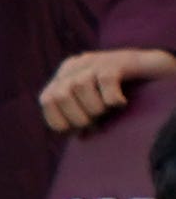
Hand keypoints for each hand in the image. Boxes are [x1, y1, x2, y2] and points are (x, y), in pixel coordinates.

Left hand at [42, 47, 175, 134]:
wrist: (151, 69)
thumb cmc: (122, 91)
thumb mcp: (98, 104)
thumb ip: (84, 116)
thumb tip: (78, 137)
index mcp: (66, 77)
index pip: (46, 100)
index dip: (60, 120)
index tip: (79, 130)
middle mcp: (76, 66)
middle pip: (58, 94)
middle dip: (77, 117)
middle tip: (97, 121)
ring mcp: (96, 61)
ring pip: (80, 86)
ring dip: (95, 107)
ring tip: (110, 110)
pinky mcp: (118, 61)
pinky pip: (105, 79)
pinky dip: (112, 97)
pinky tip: (121, 103)